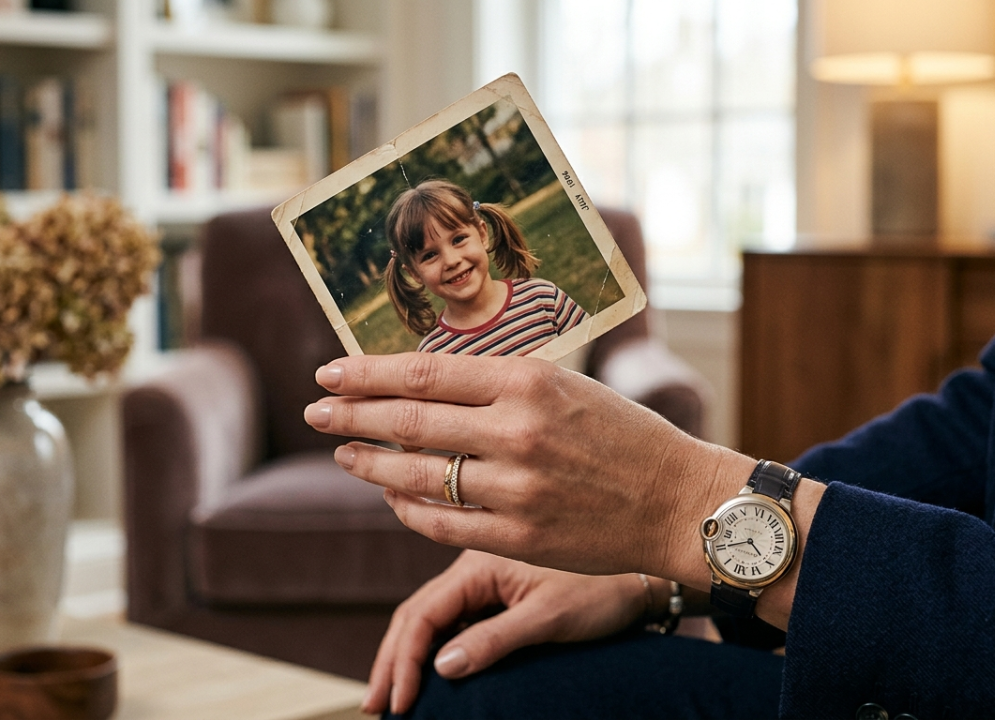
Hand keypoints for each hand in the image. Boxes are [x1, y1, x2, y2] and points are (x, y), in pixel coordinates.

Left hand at [304, 352, 755, 582]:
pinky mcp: (519, 538)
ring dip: (368, 465)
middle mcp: (517, 431)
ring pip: (415, 477)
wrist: (678, 502)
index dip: (366, 373)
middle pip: (406, 421)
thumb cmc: (621, 435)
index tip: (328, 371)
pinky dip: (407, 510)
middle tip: (315, 411)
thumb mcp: (564, 385)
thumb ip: (496, 384)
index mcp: (527, 381)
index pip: (423, 373)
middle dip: (349, 415)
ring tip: (344, 455)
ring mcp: (516, 490)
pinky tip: (391, 497)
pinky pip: (440, 524)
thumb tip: (418, 383)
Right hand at [363, 549, 650, 714]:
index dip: (404, 661)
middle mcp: (475, 567)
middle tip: (375, 709)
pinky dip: (433, 650)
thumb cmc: (604, 591)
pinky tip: (427, 675)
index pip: (423, 613)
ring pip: (431, 618)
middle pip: (416, 615)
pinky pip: (453, 621)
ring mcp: (485, 580)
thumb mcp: (550, 618)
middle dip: (392, 662)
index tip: (398, 705)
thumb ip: (495, 639)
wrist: (645, 576)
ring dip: (408, 657)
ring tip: (390, 699)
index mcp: (480, 564)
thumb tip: (442, 667)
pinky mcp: (499, 594)